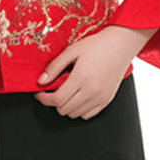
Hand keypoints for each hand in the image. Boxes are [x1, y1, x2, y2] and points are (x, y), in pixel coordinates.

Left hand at [34, 26, 156, 119]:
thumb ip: (54, 67)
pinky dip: (79, 109)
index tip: (40, 93)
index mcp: (81, 78)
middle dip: (54, 101)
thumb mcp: (71, 51)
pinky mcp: (107, 100)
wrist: (120, 45)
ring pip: (75, 114)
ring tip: (66, 90)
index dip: (44, 99)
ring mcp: (101, 98)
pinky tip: (77, 96)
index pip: (57, 99)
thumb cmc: (96, 45)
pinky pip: (88, 115)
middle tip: (51, 90)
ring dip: (66, 106)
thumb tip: (41, 81)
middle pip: (64, 109)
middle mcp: (92, 91)